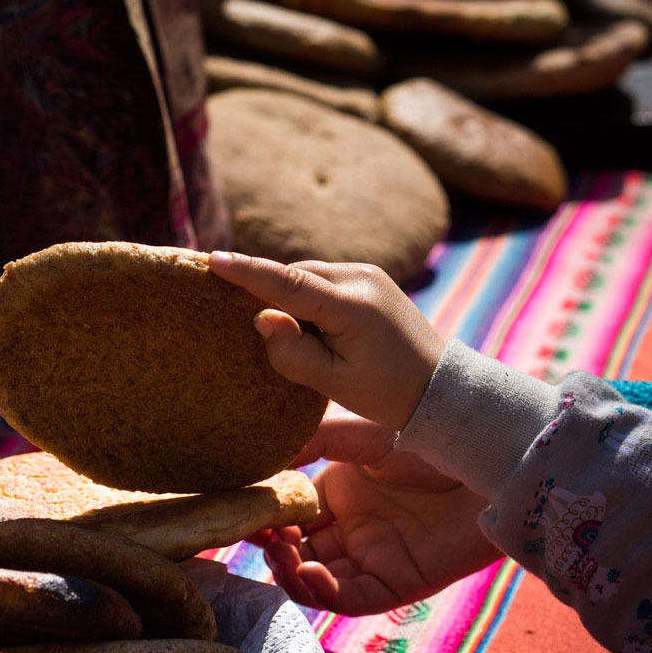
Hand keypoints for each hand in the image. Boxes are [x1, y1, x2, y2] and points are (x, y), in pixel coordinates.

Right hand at [208, 252, 444, 431]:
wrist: (439, 387)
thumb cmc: (386, 393)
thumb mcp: (334, 382)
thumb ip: (293, 353)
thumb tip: (261, 318)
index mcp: (351, 305)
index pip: (287, 282)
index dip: (247, 272)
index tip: (212, 259)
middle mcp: (361, 278)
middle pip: (294, 275)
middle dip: (265, 289)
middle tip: (235, 312)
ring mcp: (369, 275)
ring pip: (308, 275)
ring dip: (288, 294)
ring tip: (284, 330)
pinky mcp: (372, 280)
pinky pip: (325, 281)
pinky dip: (307, 296)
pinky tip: (306, 323)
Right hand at [248, 412, 503, 615]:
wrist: (482, 458)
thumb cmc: (427, 436)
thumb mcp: (360, 435)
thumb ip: (313, 442)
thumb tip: (262, 459)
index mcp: (339, 493)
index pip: (290, 516)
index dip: (266, 519)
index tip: (243, 513)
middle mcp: (352, 530)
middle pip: (298, 553)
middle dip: (273, 550)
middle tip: (259, 537)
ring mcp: (373, 559)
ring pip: (318, 583)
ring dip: (292, 575)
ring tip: (281, 555)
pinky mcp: (398, 583)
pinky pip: (352, 599)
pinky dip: (326, 593)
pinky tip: (309, 573)